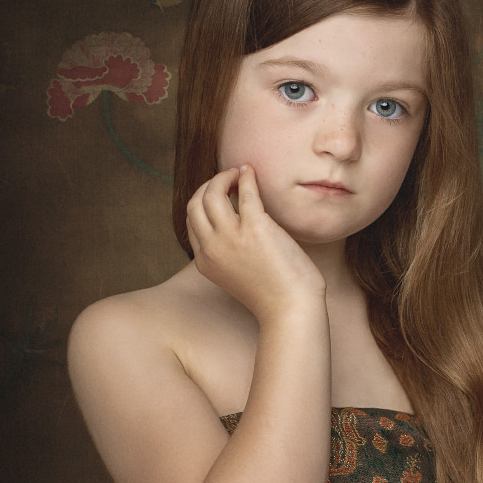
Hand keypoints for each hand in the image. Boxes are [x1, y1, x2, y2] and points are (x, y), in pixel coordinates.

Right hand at [187, 166, 325, 321]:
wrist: (290, 309)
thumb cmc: (273, 295)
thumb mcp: (237, 275)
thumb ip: (228, 253)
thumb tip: (235, 224)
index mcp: (205, 262)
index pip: (192, 222)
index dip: (203, 202)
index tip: (220, 194)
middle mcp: (212, 248)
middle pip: (195, 204)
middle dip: (208, 186)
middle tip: (227, 179)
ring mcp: (231, 237)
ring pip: (211, 193)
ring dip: (223, 177)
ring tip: (238, 174)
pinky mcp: (255, 228)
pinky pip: (245, 192)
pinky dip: (246, 178)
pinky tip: (251, 173)